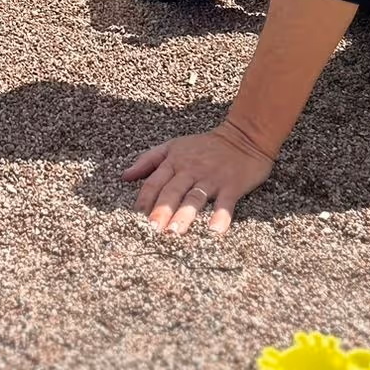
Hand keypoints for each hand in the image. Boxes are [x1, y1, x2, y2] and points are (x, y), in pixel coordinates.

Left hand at [122, 122, 274, 236]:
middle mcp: (191, 170)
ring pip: (195, 198)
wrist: (244, 136)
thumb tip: (124, 176)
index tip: (136, 217)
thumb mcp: (174, 146)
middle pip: (172, 192)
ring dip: (184, 215)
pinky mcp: (232, 186)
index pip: (155, 181)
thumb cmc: (206, 145)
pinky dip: (221, 216)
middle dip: (161, 210)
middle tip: (152, 229)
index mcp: (175, 162)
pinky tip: (215, 231)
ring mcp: (212, 178)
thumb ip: (149, 160)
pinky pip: (225, 203)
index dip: (145, 198)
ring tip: (175, 232)